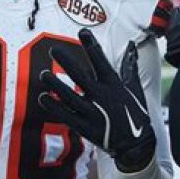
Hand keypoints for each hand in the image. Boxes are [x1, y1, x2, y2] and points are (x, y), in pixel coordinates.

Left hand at [38, 29, 155, 172]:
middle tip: (54, 50)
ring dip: (54, 84)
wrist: (136, 145)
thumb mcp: (135, 88)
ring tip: (43, 74)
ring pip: (68, 96)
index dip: (91, 46)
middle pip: (80, 76)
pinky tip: (43, 98)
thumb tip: (132, 46)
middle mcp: (102, 96)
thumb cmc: (135, 113)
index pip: (101, 61)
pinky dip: (53, 106)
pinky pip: (65, 115)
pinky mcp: (85, 127)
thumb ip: (130, 66)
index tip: (83, 33)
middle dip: (66, 61)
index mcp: (114, 84)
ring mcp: (92, 112)